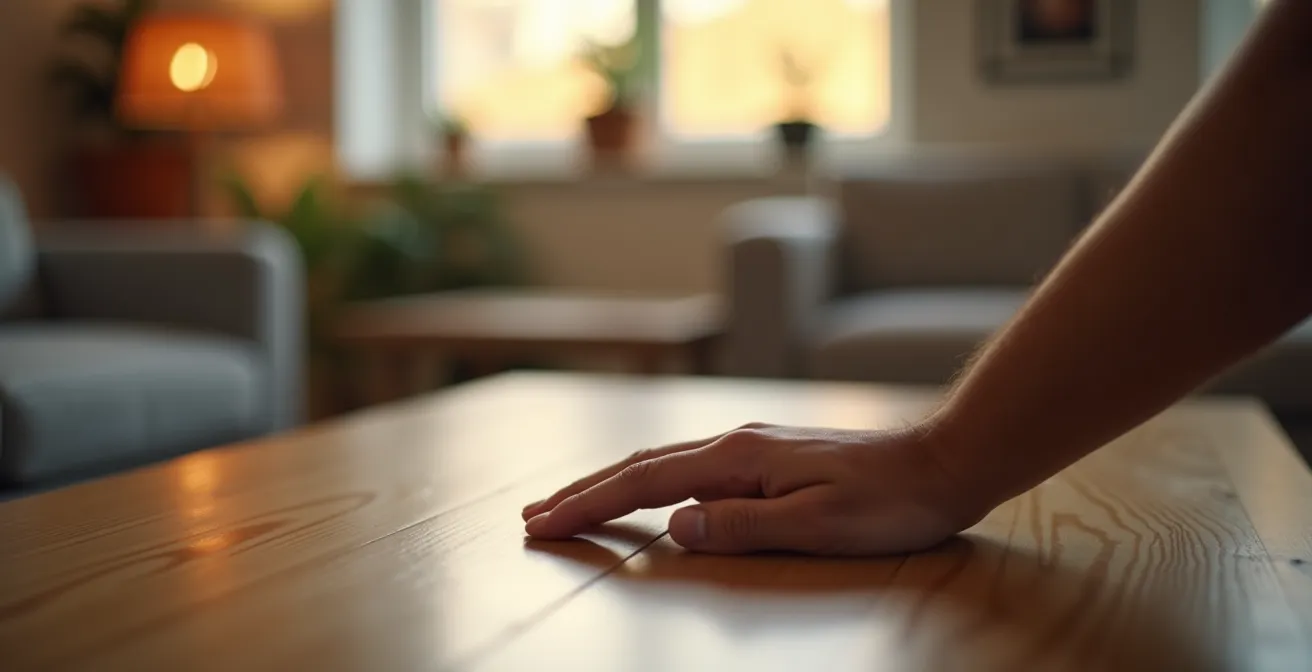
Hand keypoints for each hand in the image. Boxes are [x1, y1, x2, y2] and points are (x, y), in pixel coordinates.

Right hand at [520, 423, 994, 555]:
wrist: (942, 461)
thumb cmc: (888, 501)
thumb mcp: (818, 523)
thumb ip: (743, 525)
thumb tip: (672, 526)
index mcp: (739, 458)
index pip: (644, 482)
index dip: (589, 504)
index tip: (542, 523)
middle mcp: (735, 442)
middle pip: (640, 464)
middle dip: (582, 491)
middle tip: (531, 514)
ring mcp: (750, 444)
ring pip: (660, 461)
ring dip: (609, 483)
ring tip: (570, 501)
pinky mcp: (766, 454)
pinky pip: (687, 465)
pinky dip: (648, 479)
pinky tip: (645, 489)